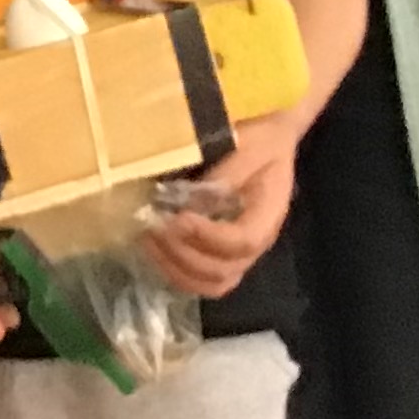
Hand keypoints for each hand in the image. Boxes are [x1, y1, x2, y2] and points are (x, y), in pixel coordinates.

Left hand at [140, 114, 298, 297]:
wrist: (269, 136)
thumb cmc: (258, 136)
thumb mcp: (248, 143)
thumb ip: (226, 172)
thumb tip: (194, 198)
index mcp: (268, 213)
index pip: (244, 241)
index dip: (208, 236)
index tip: (178, 218)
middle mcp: (256, 241)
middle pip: (223, 271)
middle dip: (183, 254)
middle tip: (154, 227)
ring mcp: (238, 252)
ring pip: (210, 283)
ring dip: (174, 266)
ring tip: (148, 238)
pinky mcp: (219, 251)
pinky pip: (199, 278)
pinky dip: (173, 268)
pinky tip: (152, 245)